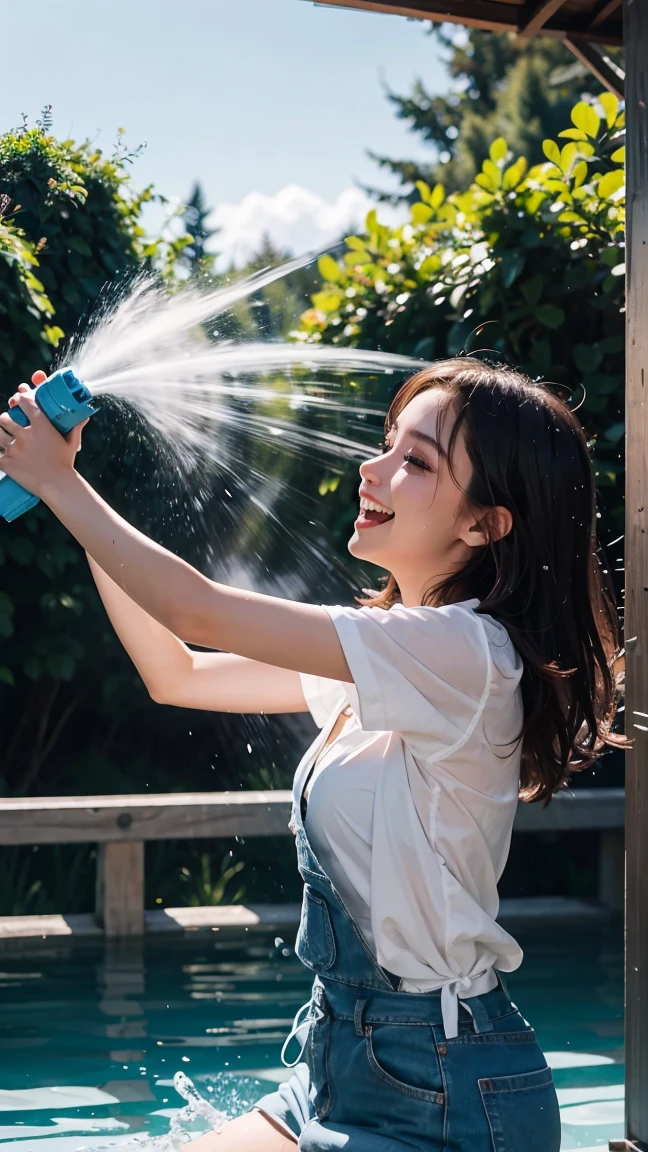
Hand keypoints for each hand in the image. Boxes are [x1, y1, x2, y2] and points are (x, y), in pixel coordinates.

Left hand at [0, 370, 87, 500]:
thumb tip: (84, 417)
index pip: (24, 402)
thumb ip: (75, 427)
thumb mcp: (72, 443)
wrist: (57, 485)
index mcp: (40, 425)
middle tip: (11, 424)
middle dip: (7, 419)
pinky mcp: (6, 462)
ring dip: (1, 434)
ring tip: (6, 438)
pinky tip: (4, 454)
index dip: (20, 399)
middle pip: (5, 417)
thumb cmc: (65, 463)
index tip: (20, 402)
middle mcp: (24, 434)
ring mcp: (13, 448)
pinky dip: (0, 454)